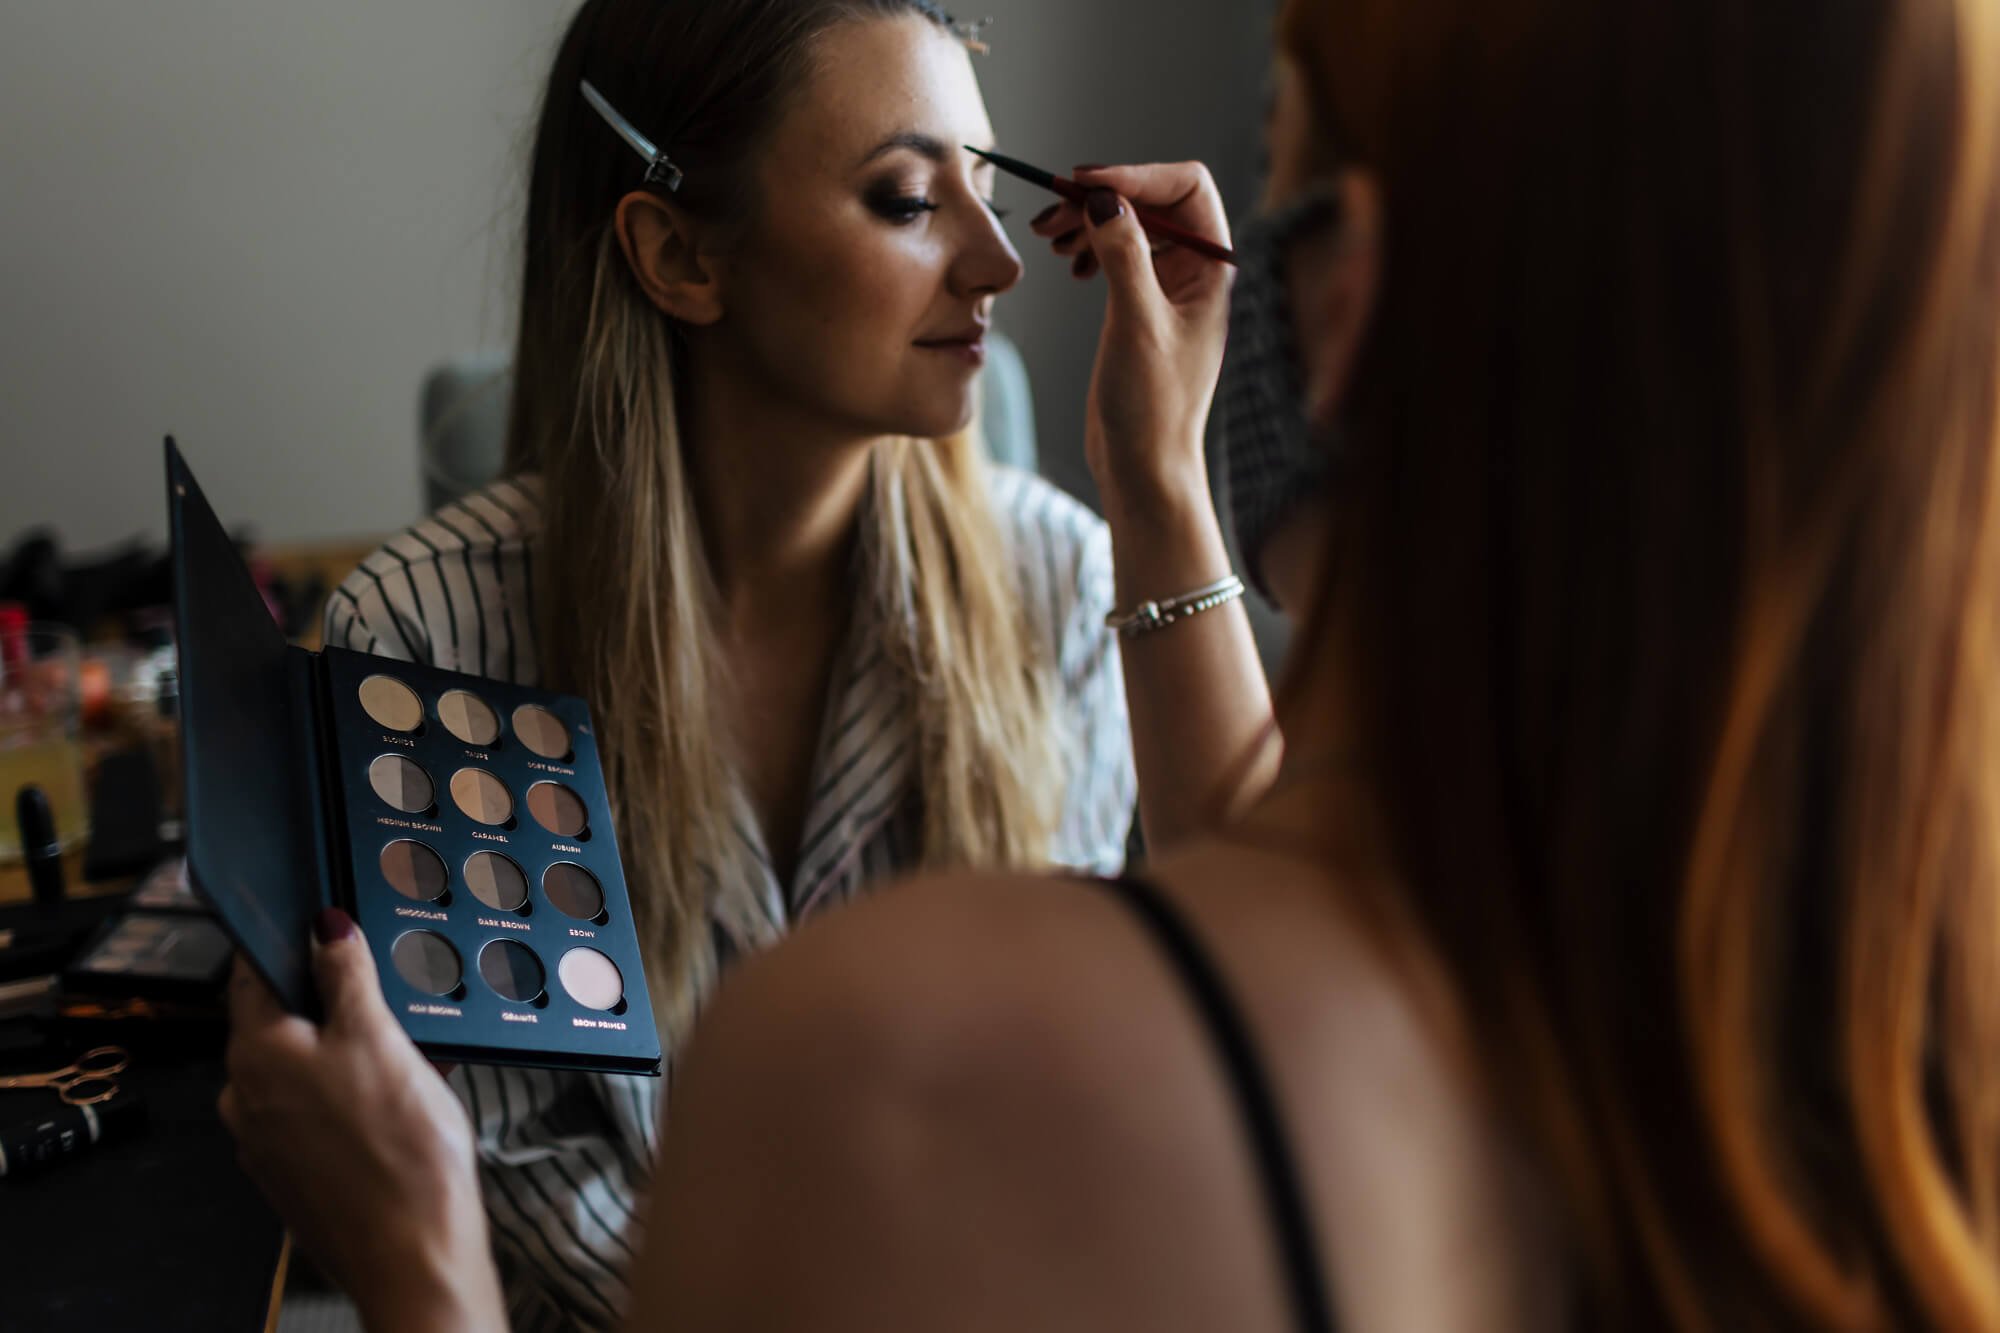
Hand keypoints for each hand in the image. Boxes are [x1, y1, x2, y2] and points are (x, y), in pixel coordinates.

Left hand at [220, 911, 502, 1331]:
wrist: (414, 1253)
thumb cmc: (398, 1149)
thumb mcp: (380, 1038)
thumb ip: (347, 977)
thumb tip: (326, 928)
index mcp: (255, 1053)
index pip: (253, 973)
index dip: (290, 943)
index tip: (325, 930)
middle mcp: (244, 1096)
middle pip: (283, 1023)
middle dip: (336, 1007)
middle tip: (391, 1004)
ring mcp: (266, 1142)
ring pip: (305, 1071)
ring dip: (351, 1055)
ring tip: (412, 1059)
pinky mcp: (295, 1175)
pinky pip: (317, 1115)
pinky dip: (353, 1099)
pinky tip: (404, 1104)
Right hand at [1029, 162, 1232, 523]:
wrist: (1145, 469)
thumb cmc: (1153, 408)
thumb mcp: (1137, 324)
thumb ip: (1124, 254)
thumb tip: (1103, 196)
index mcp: (1213, 269)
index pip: (1186, 187)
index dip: (1136, 176)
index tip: (1085, 183)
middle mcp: (1195, 272)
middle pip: (1151, 201)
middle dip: (1102, 197)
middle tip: (1051, 214)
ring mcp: (1166, 289)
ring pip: (1128, 225)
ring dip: (1088, 221)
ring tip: (1050, 237)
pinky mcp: (1139, 308)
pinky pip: (1115, 255)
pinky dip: (1089, 247)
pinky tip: (1069, 263)